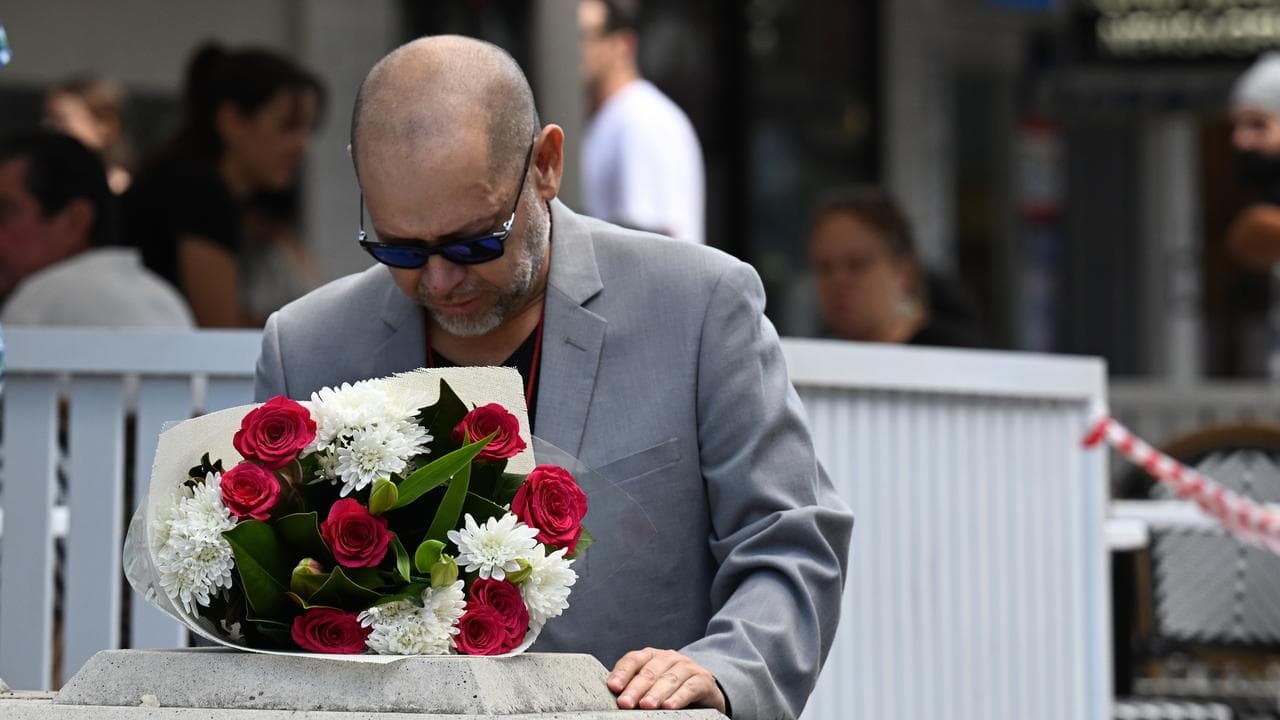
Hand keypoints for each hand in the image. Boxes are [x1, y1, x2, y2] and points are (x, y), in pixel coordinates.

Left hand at [607, 647, 726, 712]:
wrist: (705, 691)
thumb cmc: (669, 690)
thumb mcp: (650, 686)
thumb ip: (633, 688)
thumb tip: (614, 697)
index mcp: (651, 657)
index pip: (633, 660)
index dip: (623, 672)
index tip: (613, 686)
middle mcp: (669, 657)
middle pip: (650, 670)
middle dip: (636, 688)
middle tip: (625, 703)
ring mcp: (687, 667)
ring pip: (670, 678)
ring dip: (656, 693)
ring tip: (646, 706)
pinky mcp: (703, 680)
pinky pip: (691, 687)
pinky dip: (679, 697)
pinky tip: (670, 707)